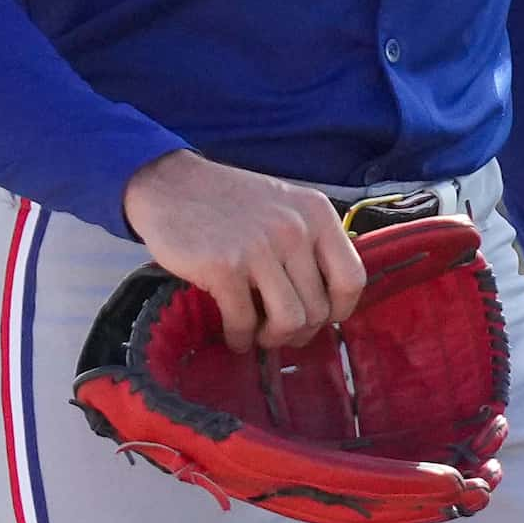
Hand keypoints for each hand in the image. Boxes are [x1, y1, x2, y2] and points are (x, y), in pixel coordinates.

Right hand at [119, 149, 366, 352]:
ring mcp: (260, 248)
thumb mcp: (285, 207)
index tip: (321, 319)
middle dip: (300, 331)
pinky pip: (245, 321)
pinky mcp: (224, 267)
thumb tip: (327, 301)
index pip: (352, 278)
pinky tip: (233, 333)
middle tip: (279, 332)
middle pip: (319, 308)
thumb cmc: (230, 202)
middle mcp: (295, 229)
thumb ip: (310, 243)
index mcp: (317, 213)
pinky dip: (240, 337)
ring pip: (289, 321)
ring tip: (258, 334)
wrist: (171, 184)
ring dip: (273, 338)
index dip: (340, 310)